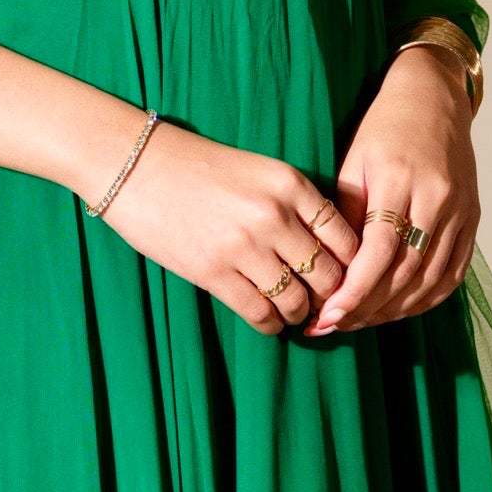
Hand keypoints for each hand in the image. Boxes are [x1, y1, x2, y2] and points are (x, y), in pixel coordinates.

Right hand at [93, 120, 359, 335]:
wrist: (140, 166)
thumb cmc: (202, 168)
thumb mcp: (260, 171)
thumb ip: (295, 204)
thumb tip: (329, 251)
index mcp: (291, 183)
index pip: (344, 237)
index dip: (351, 265)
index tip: (345, 278)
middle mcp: (274, 214)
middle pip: (328, 274)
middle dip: (330, 296)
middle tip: (325, 305)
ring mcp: (244, 246)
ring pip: (298, 300)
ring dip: (300, 313)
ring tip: (294, 312)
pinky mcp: (214, 272)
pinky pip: (261, 314)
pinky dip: (272, 325)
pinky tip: (270, 321)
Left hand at [308, 45, 478, 336]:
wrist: (434, 97)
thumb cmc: (385, 125)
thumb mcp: (354, 159)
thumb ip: (346, 213)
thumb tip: (332, 269)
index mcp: (401, 177)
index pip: (380, 250)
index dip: (354, 289)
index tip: (327, 314)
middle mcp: (437, 196)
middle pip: (405, 271)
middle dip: (367, 307)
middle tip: (333, 325)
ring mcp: (460, 209)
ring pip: (429, 279)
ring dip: (393, 310)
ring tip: (360, 321)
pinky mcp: (473, 218)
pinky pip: (452, 274)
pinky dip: (426, 299)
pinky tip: (399, 308)